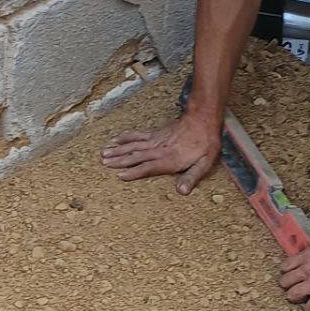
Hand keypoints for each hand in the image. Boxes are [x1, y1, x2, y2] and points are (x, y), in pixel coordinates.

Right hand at [100, 111, 221, 194]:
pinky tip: (116, 139)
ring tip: (104, 153)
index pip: (148, 167)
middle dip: (119, 160)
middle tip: (103, 162)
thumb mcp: (205, 163)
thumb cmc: (206, 143)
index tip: (119, 175)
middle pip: (135, 156)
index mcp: (169, 160)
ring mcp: (155, 140)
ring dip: (118, 149)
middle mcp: (159, 150)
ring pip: (133, 145)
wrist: (203, 118)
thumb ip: (192, 177)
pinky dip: (125, 137)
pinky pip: (137, 135)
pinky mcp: (155, 133)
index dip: (133, 172)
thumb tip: (182, 191)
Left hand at [279, 240, 309, 310]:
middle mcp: (307, 269)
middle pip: (284, 281)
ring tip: (305, 301)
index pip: (286, 266)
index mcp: (309, 256)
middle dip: (290, 287)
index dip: (289, 274)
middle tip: (297, 291)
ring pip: (292, 295)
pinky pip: (308, 308)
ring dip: (298, 299)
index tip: (293, 278)